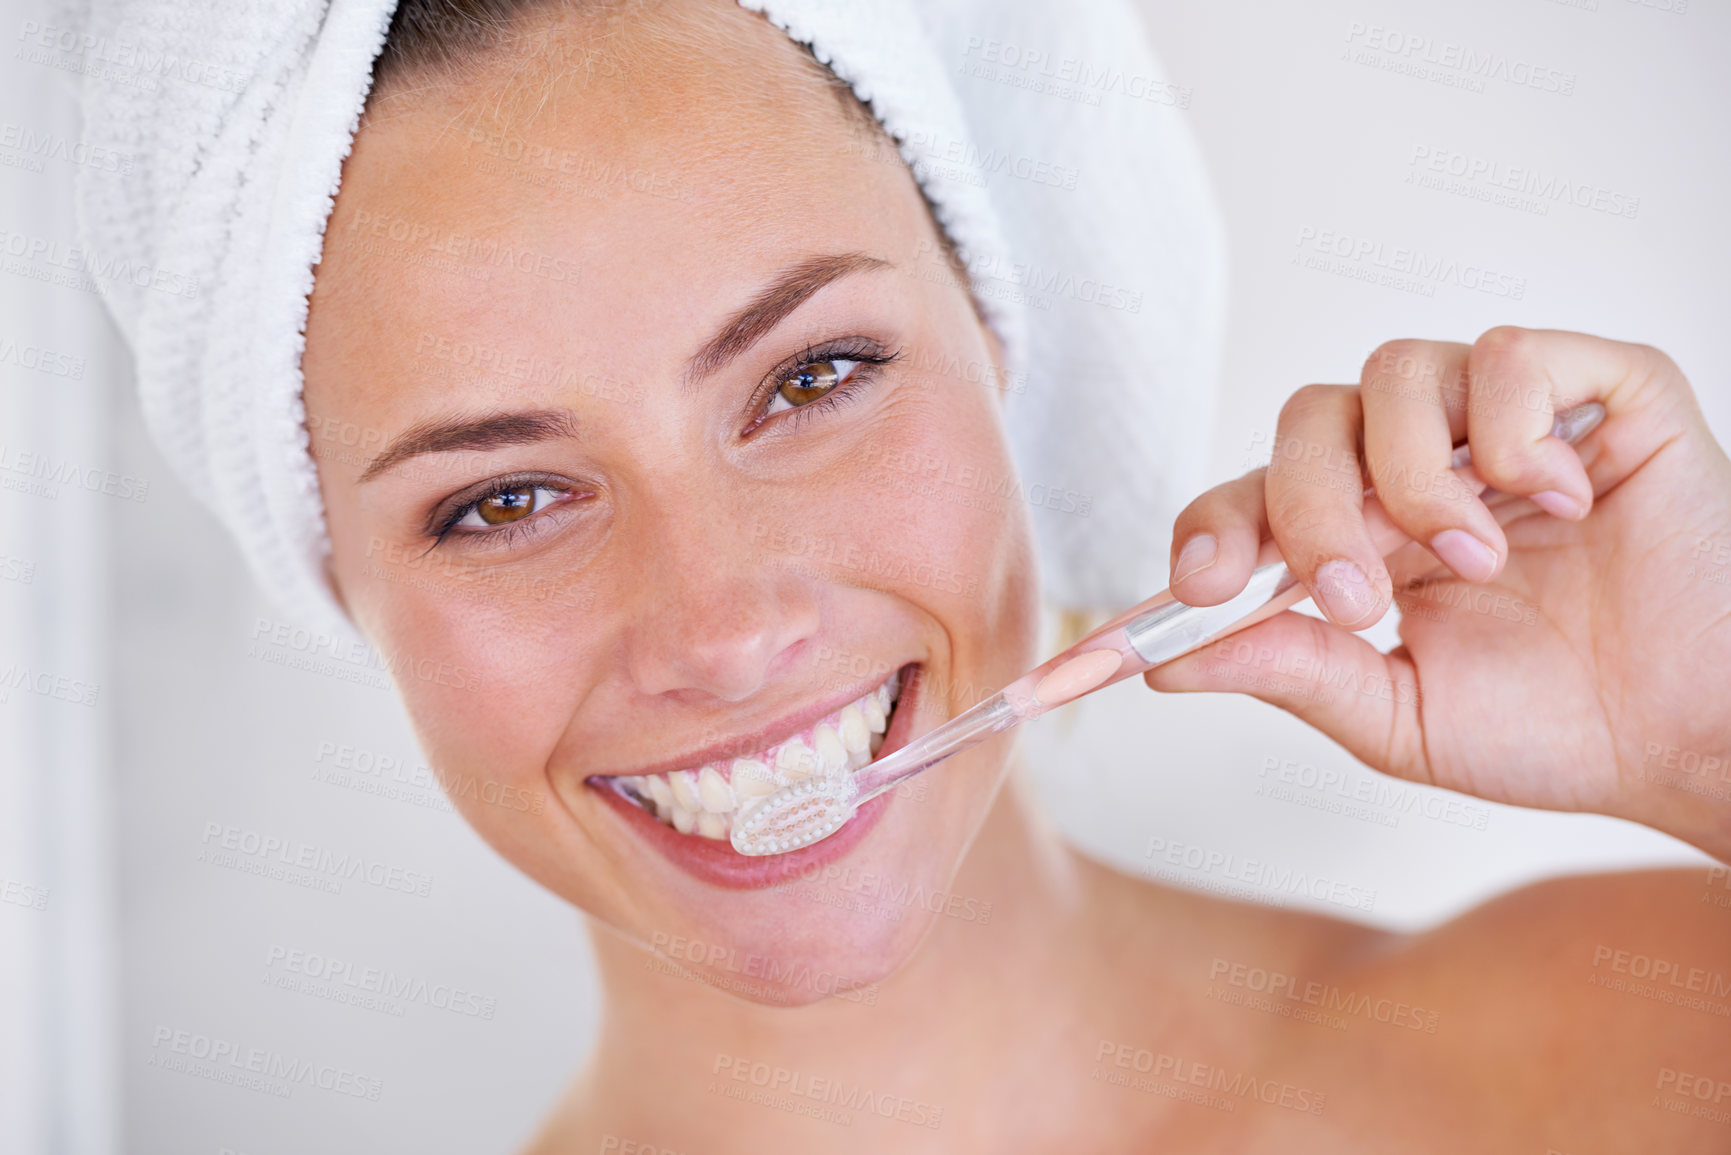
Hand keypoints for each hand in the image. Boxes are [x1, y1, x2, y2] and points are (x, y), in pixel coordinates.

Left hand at [1146, 327, 1730, 860]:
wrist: (1694, 739)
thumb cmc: (1558, 728)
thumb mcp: (1399, 716)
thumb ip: (1293, 673)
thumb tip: (1166, 663)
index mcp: (1364, 536)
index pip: (1253, 492)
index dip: (1212, 526)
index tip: (1197, 586)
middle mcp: (1422, 465)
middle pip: (1309, 420)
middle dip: (1311, 510)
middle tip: (1361, 598)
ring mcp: (1506, 423)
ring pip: (1396, 372)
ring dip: (1412, 476)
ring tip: (1476, 562)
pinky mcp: (1598, 393)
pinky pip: (1509, 353)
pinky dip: (1513, 428)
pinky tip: (1562, 503)